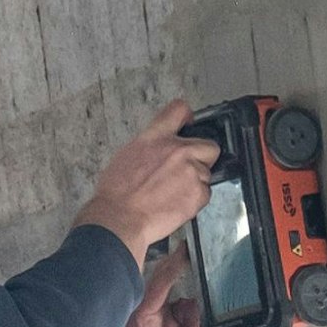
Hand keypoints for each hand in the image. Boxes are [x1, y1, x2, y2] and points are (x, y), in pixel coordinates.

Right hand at [76, 100, 219, 267]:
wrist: (120, 218)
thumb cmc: (117, 192)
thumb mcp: (128, 154)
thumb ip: (152, 146)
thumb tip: (161, 150)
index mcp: (156, 137)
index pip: (179, 109)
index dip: (187, 117)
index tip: (189, 124)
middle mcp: (178, 150)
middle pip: (209, 146)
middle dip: (202, 158)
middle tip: (186, 170)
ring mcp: (191, 171)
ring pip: (207, 174)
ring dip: (196, 182)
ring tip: (174, 193)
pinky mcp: (198, 193)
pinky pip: (206, 193)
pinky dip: (195, 200)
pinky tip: (177, 204)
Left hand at [102, 247, 225, 326]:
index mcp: (141, 318)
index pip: (159, 284)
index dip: (174, 265)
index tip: (188, 246)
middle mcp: (150, 314)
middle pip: (179, 296)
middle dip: (193, 312)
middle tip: (199, 322)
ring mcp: (161, 320)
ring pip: (189, 309)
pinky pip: (191, 320)